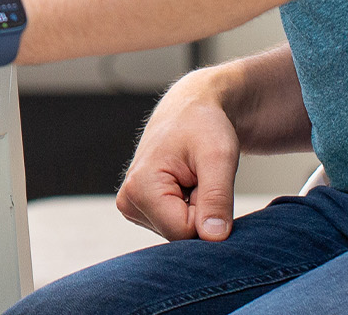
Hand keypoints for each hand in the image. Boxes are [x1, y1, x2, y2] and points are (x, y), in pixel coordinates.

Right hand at [118, 75, 243, 241]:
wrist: (191, 110)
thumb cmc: (204, 126)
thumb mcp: (219, 157)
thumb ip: (217, 199)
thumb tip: (214, 238)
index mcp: (139, 188)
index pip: (184, 233)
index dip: (208, 213)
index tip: (206, 181)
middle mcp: (128, 201)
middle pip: (180, 236)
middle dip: (201, 213)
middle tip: (200, 179)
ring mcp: (132, 207)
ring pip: (179, 233)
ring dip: (197, 211)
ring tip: (193, 179)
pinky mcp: (140, 209)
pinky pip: (175, 227)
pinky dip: (189, 209)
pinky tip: (185, 184)